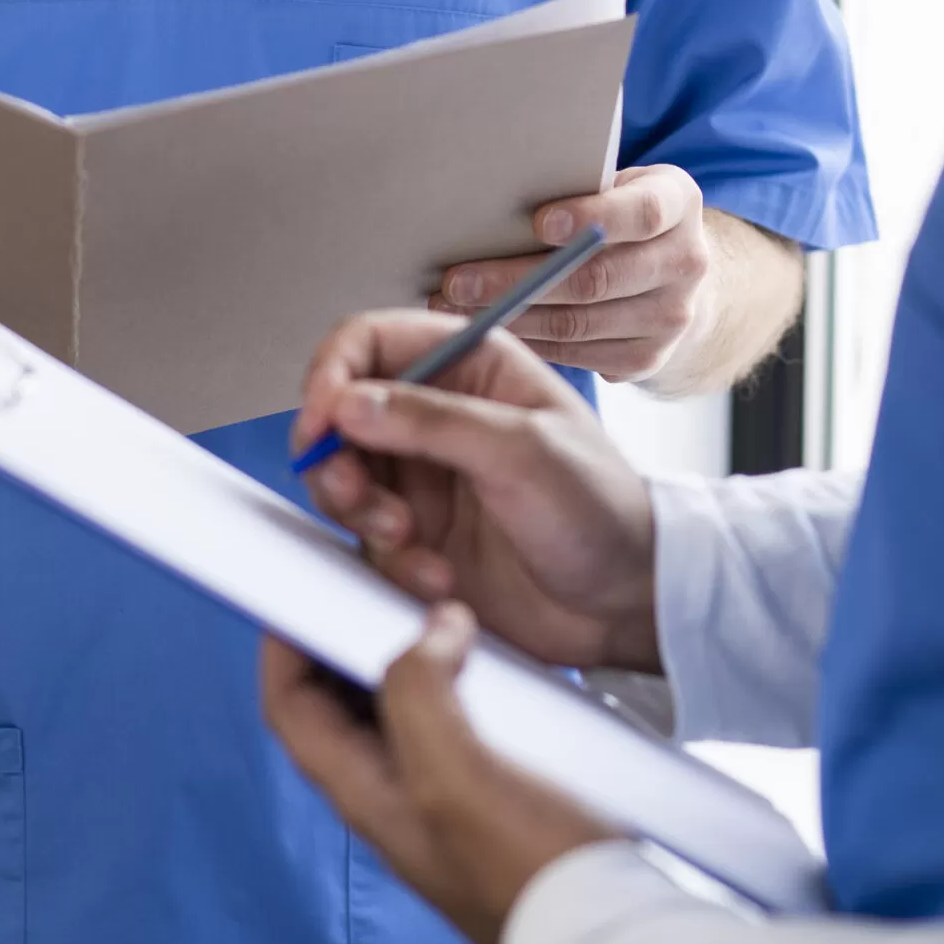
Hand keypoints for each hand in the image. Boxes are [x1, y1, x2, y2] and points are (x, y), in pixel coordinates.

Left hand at [262, 603, 612, 943]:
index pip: (292, 710)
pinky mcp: (493, 799)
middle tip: (384, 588)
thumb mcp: (457, 777)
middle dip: (351, 639)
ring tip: (443, 612)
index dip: (284, 646)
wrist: (607, 942)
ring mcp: (444, 800)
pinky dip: (464, 683)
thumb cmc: (528, 875)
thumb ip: (420, 697)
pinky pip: (458, 725)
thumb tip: (428, 632)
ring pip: (403, 710)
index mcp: (367, 794)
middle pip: (342, 704)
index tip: (303, 587)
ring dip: (413, 657)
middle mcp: (396, 797)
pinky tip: (501, 665)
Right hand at [292, 309, 660, 670]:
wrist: (621, 603)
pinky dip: (386, 558)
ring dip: (358, 509)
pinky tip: (436, 576)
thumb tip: (348, 402)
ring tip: (405, 537)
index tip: (321, 418)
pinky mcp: (415, 534)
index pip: (374, 340)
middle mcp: (438, 414)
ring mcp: (422, 476)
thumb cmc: (600, 510)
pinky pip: (364, 538)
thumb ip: (433, 422)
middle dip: (336, 455)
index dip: (334, 371)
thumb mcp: (524, 453)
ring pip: (342, 476)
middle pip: (342, 411)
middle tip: (354, 491)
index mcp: (473, 366)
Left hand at [436, 165, 711, 383]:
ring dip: (510, 316)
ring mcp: (670, 318)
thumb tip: (490, 195)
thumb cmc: (624, 216)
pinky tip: (487, 328)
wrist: (679, 276)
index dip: (590, 217)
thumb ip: (579, 186)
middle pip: (597, 277)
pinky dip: (527, 341)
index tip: (537, 221)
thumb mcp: (619, 184)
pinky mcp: (647, 359)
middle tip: (456, 280)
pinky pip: (574, 353)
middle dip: (518, 279)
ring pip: (578, 322)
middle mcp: (686, 262)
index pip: (642, 212)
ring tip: (454, 307)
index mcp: (680, 202)